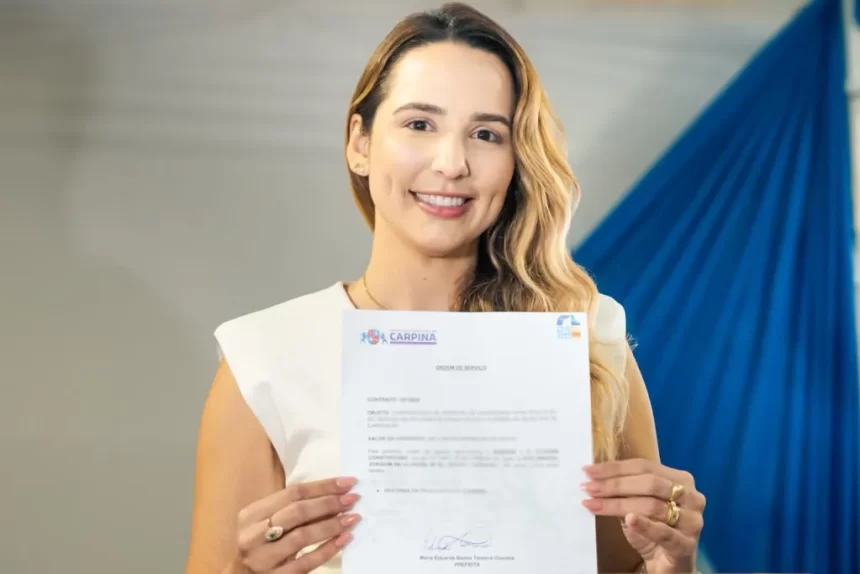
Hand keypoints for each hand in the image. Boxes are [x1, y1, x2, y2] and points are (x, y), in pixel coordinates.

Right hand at [235, 477, 360, 572]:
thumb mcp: (269, 521)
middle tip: (352, 499)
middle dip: (328, 503)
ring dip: (331, 525)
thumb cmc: (261, 542)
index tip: (347, 482)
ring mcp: (263, 559)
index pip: (292, 493)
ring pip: (302, 536)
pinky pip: (306, 562)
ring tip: (352, 518)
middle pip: (297, 512)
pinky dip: (327, 549)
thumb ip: (293, 509)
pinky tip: (344, 539)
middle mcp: (253, 535)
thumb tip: (335, 494)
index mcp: (251, 514)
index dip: (323, 486)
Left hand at [581, 459, 704, 573]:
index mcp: (680, 480)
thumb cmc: (652, 530)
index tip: (588, 471)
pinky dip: (645, 525)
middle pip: (649, 483)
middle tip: (589, 488)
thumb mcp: (637, 505)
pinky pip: (664, 532)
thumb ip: (624, 490)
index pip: (644, 467)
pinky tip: (629, 519)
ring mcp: (692, 521)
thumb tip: (593, 476)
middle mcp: (691, 497)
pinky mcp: (687, 545)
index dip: (615, 468)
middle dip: (615, 485)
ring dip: (619, 504)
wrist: (669, 566)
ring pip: (653, 505)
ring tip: (595, 504)